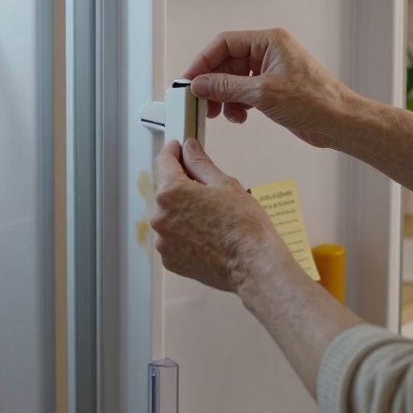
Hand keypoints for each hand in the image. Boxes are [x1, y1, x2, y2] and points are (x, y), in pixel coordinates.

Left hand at [151, 139, 287, 292]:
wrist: (252, 265)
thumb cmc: (243, 224)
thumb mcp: (224, 184)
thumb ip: (200, 163)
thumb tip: (189, 147)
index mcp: (171, 193)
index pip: (163, 161)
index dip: (172, 151)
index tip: (179, 147)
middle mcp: (160, 217)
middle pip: (166, 190)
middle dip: (182, 184)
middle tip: (206, 187)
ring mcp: (163, 241)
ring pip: (170, 216)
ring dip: (183, 211)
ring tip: (211, 217)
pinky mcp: (170, 260)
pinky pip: (173, 238)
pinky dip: (185, 233)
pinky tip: (207, 235)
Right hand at [183, 29, 352, 147]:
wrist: (340, 122)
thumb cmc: (316, 101)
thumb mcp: (263, 93)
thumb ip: (227, 87)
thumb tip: (200, 84)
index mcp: (269, 42)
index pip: (225, 43)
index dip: (204, 61)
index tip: (189, 79)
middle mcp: (269, 53)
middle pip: (227, 62)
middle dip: (213, 83)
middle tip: (201, 101)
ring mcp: (271, 71)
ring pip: (234, 80)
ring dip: (224, 97)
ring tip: (221, 113)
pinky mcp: (273, 90)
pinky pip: (244, 92)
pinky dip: (237, 104)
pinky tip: (239, 117)